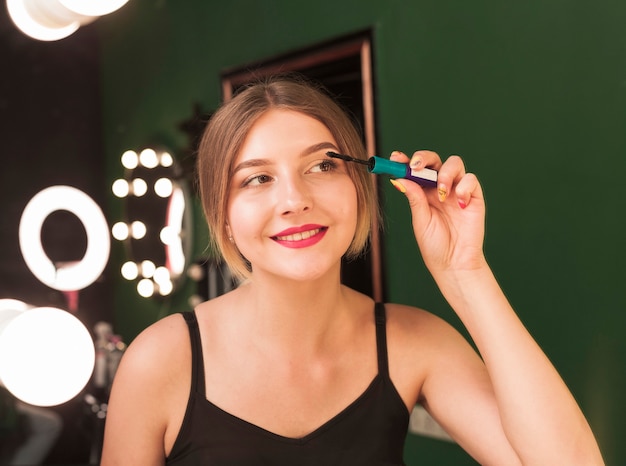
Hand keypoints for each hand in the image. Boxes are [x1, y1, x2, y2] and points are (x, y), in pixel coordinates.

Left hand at [389, 150, 486, 274]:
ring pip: (454, 163)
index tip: (395, 158)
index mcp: (423, 193)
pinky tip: (459, 203)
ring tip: (441, 193)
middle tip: (416, 166)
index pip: (415, 170)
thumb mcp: (420, 221)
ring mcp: (457, 190)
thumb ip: (414, 199)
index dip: (405, 161)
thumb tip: (400, 178)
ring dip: (444, 173)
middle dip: (424, 158)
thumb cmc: (435, 246)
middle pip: (434, 161)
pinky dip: (463, 186)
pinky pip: (471, 179)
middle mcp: (439, 188)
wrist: (454, 263)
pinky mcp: (474, 197)